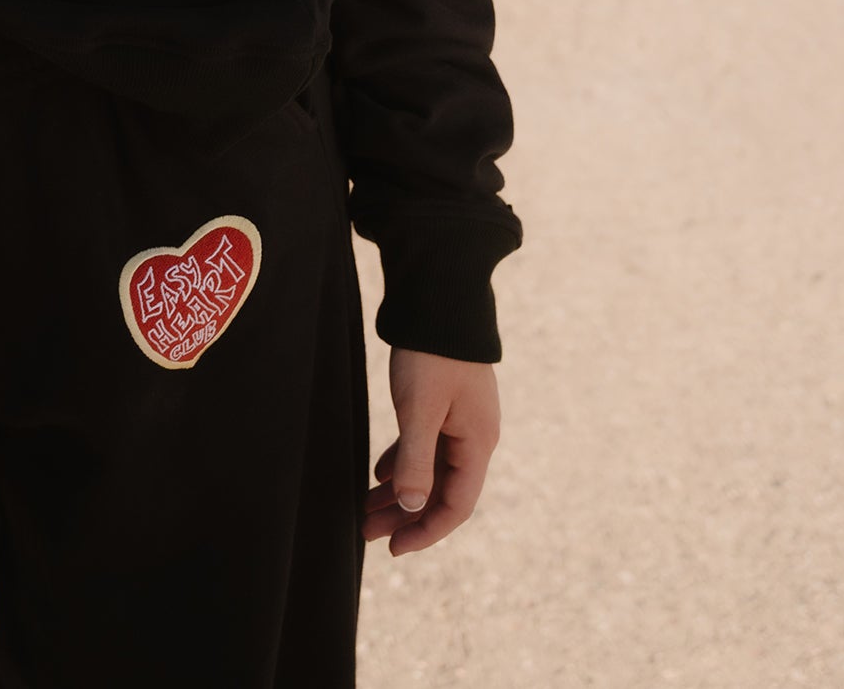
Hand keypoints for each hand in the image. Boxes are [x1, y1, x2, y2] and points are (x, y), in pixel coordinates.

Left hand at [362, 347, 500, 556]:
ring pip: (430, 469)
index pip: (456, 505)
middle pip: (440, 490)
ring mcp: (461, 419)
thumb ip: (417, 460)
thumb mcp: (420, 409)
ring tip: (366, 508)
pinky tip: (379, 474)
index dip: (425, 531)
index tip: (393, 548)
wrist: (438, 296)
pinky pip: (426, 445)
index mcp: (477, 443)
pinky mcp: (445, 403)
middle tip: (366, 531)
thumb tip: (413, 508)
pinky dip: (403, 462)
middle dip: (404, 515)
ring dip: (400, 491)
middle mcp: (474, 436)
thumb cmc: (431, 353)